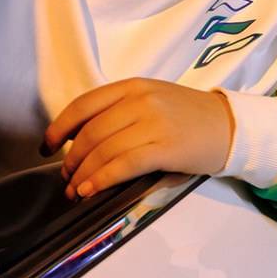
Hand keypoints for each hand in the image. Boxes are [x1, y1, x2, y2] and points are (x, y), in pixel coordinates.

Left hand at [42, 78, 234, 200]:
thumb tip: (81, 140)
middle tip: (66, 177)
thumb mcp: (153, 100)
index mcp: (133, 86)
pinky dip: (101, 180)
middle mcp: (140, 100)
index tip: (46, 146)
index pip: (84, 105)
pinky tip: (90, 191)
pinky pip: (124, 165)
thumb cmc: (188, 117)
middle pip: (91, 133)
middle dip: (71, 159)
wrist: (230, 126)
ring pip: (104, 151)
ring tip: (75, 191)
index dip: (59, 127)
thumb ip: (120, 111)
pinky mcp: (165, 148)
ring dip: (83, 175)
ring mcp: (154, 123)